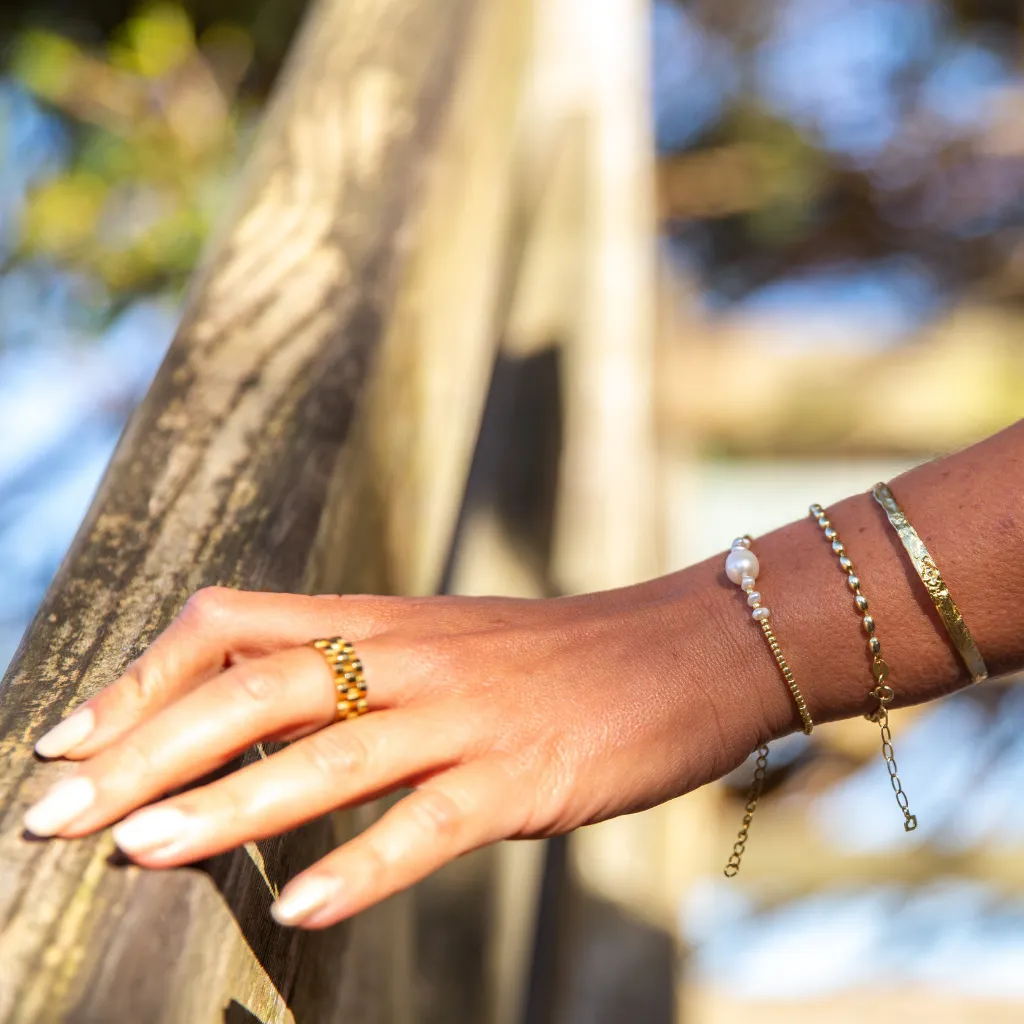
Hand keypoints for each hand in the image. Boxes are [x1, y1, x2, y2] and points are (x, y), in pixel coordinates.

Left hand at [25, 582, 751, 927]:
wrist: (686, 645)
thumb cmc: (560, 657)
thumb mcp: (447, 646)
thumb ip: (361, 676)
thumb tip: (266, 724)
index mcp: (385, 623)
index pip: (234, 623)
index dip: (142, 675)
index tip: (70, 735)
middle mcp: (413, 659)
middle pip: (257, 687)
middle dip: (146, 747)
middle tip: (53, 813)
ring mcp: (468, 716)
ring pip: (329, 755)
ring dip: (226, 806)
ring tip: (136, 851)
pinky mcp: (524, 776)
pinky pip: (430, 822)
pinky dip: (361, 866)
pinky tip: (296, 909)